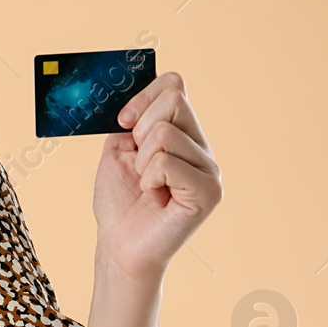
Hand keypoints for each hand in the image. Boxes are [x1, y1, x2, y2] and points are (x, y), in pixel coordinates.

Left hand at [91, 70, 222, 282]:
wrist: (118, 242)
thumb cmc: (119, 199)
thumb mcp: (119, 148)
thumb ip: (132, 118)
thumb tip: (138, 91)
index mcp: (184, 133)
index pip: (175, 84)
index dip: (143, 98)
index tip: (124, 123)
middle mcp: (202, 148)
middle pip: (173, 100)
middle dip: (140, 130)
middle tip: (139, 164)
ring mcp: (210, 169)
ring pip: (164, 132)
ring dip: (142, 161)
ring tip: (148, 185)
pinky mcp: (209, 192)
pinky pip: (167, 161)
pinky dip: (149, 178)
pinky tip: (156, 197)